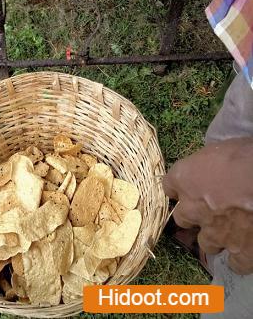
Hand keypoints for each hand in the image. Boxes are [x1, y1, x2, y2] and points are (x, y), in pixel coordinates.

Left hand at [163, 138, 252, 274]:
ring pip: (206, 243)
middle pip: (182, 217)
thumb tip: (215, 166)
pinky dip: (239, 259)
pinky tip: (244, 252)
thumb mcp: (220, 148)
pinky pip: (235, 264)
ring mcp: (215, 232)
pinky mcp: (240, 250)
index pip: (169, 184)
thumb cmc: (244, 155)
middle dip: (193, 215)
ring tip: (227, 231)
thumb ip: (209, 163)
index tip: (186, 186)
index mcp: (184, 178)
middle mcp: (193, 208)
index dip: (180, 186)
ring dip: (214, 237)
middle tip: (209, 209)